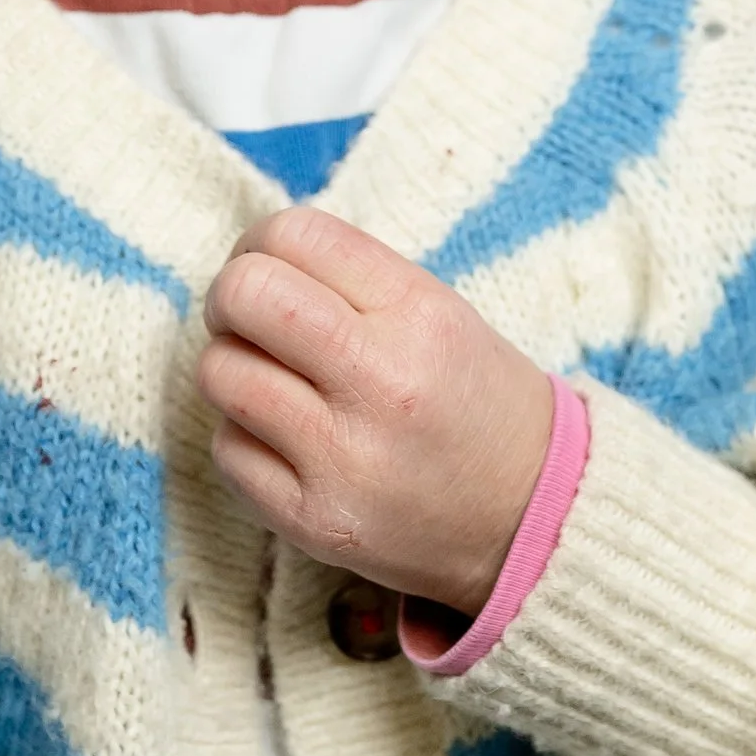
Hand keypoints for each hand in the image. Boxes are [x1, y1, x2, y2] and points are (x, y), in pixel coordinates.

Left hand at [198, 207, 553, 615]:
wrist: (534, 517)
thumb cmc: (474, 403)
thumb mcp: (442, 315)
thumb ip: (350, 280)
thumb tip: (249, 260)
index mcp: (420, 315)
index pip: (296, 235)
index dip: (260, 244)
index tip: (268, 269)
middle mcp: (382, 382)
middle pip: (245, 295)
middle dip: (231, 298)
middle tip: (249, 320)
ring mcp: (345, 458)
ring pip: (220, 373)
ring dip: (232, 369)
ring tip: (272, 383)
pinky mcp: (315, 521)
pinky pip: (227, 451)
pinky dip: (243, 438)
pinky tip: (286, 443)